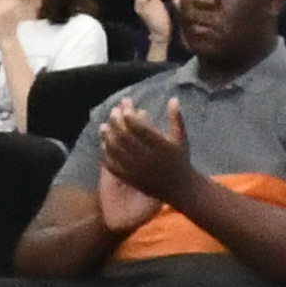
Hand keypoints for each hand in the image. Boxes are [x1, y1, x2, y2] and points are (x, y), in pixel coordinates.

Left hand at [97, 97, 204, 222]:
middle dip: (117, 123)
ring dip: (108, 137)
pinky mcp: (131, 179)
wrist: (179, 188)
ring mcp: (138, 170)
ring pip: (117, 152)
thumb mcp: (181, 138)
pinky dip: (107, 154)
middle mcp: (148, 159)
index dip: (131, 118)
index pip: (142, 130)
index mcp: (162, 148)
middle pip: (126, 138)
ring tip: (104, 126)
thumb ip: (176, 118)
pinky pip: (114, 166)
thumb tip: (173, 98)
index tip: (125, 109)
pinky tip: (104, 144)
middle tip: (113, 112)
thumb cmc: (180, 159)